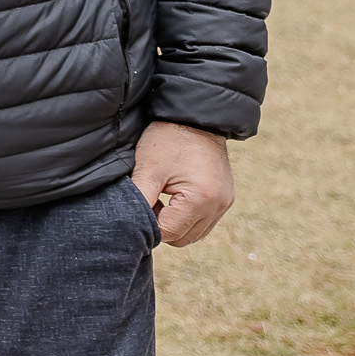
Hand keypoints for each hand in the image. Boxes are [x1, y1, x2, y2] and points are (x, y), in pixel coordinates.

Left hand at [131, 121, 234, 246]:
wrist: (195, 116)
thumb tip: (129, 225)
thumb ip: (139, 199)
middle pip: (183, 238)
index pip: (169, 233)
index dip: (148, 224)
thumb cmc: (169, 139)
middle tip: (148, 200)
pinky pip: (203, 221)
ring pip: (194, 233)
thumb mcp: (148, 169)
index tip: (138, 205)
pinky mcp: (225, 198)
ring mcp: (225, 203)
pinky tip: (172, 197)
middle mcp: (219, 206)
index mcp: (201, 199)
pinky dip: (186, 216)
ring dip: (174, 222)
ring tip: (160, 196)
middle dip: (161, 225)